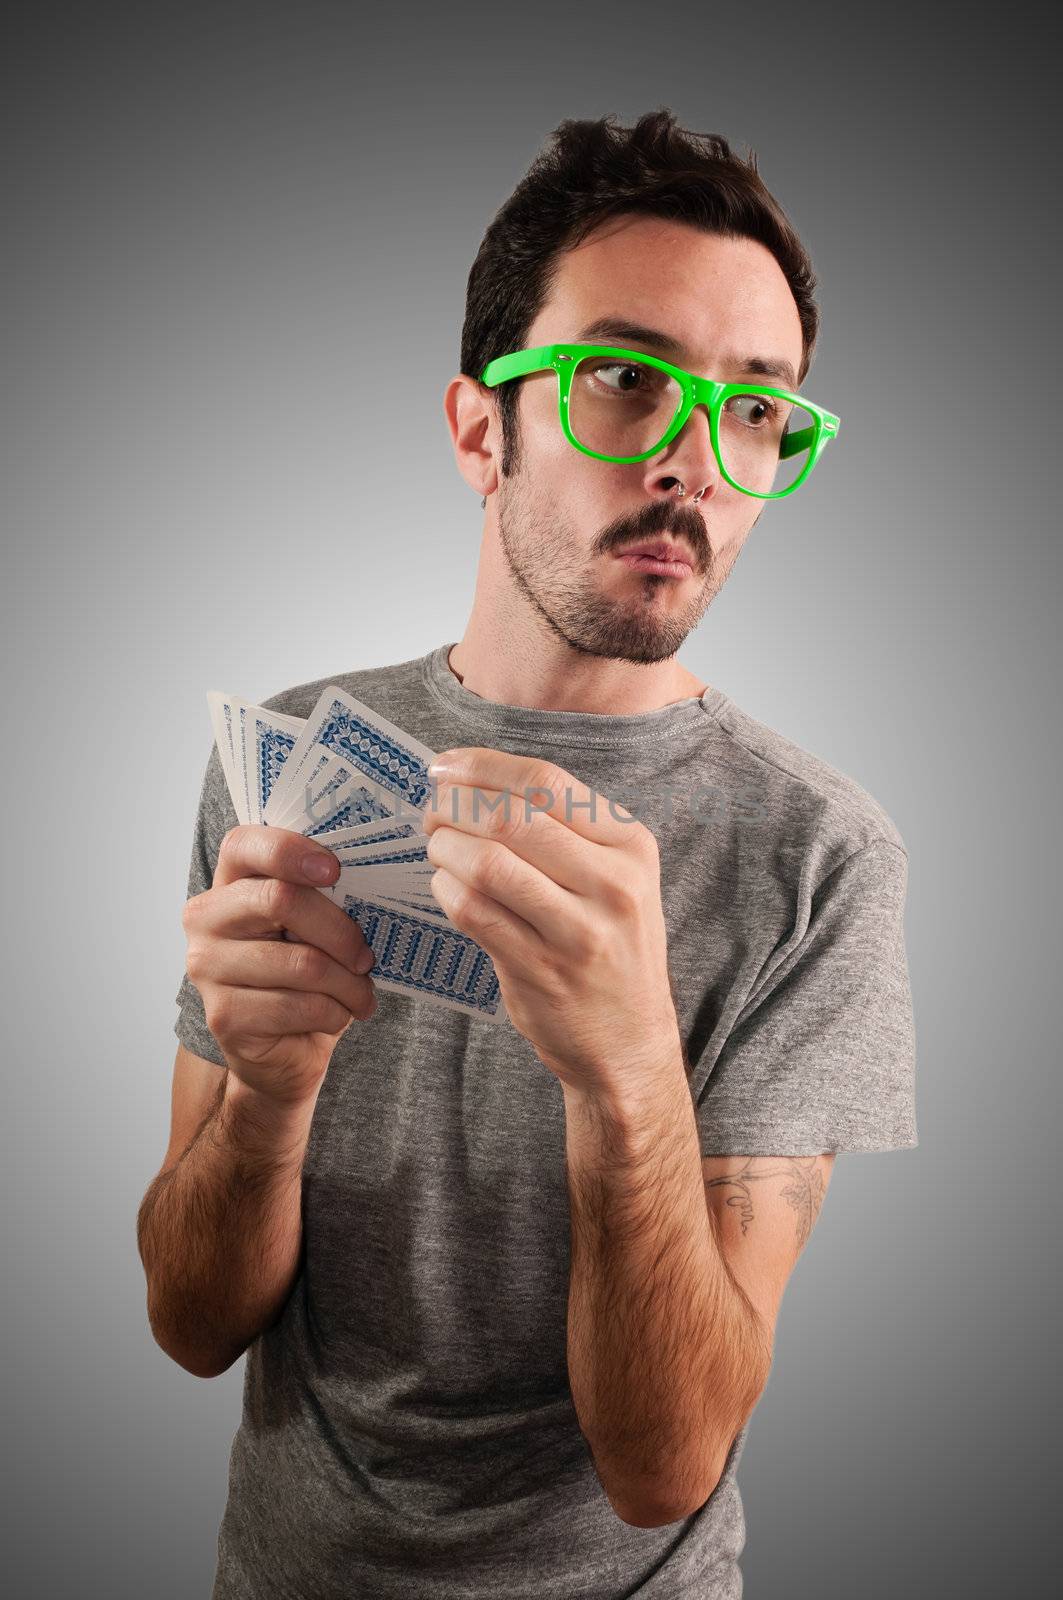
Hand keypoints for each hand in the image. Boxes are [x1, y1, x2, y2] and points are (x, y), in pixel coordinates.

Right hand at [181, 825, 376, 1109]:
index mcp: (229, 881)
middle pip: (281, 900)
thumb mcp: (314, 927)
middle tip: (366, 957)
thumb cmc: (305, 974)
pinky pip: (298, 1005)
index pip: (245, 844)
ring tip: (362, 994)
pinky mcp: (222, 1015)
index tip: (334, 869)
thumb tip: (372, 880)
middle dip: (340, 931)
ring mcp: (207, 968)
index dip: (290, 850)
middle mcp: (206, 918)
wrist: (284, 1048)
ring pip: (301, 963)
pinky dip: (334, 1013)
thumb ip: (324, 897)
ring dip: (348, 984)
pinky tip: (337, 1015)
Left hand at [423, 749, 682, 1100]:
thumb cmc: (609, 945)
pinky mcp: (542, 971)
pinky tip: (443, 885)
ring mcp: (578, 931)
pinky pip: (474, 913)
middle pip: (511, 818)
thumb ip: (563, 829)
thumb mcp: (613, 877)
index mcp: (630, 844)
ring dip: (445, 847)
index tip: (444, 765)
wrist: (629, 1039)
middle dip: (454, 806)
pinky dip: (446, 890)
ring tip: (435, 847)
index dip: (482, 766)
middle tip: (431, 812)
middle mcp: (612, 884)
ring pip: (488, 863)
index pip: (545, 781)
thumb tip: (474, 780)